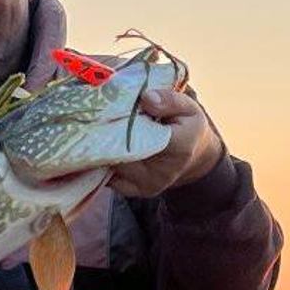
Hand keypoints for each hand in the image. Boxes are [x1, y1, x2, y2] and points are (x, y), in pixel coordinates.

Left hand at [107, 89, 224, 199]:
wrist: (193, 157)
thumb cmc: (187, 127)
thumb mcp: (188, 107)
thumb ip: (170, 100)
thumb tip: (146, 98)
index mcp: (180, 148)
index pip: (146, 136)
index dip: (124, 122)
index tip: (111, 108)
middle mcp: (162, 173)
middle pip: (124, 153)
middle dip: (107, 135)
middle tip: (97, 117)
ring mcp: (146, 185)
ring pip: (113, 165)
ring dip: (103, 148)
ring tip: (98, 130)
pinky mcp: (134, 192)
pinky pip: (109, 176)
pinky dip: (103, 161)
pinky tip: (102, 146)